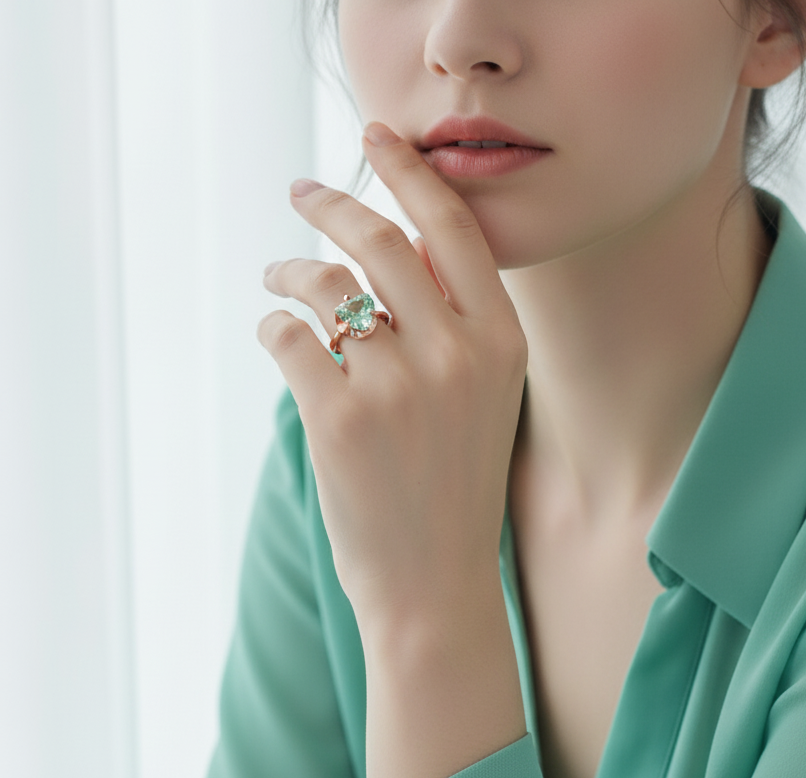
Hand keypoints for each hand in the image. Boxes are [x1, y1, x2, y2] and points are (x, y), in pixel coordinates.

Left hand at [257, 122, 528, 623]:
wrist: (436, 584)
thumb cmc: (456, 487)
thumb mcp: (485, 399)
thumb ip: (456, 324)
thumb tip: (392, 243)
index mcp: (502, 343)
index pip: (454, 228)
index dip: (412, 172)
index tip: (378, 137)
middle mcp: (457, 354)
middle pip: (380, 238)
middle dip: (330, 202)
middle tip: (300, 192)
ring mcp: (397, 386)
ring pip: (322, 283)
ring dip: (289, 271)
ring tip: (277, 281)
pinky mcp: (338, 417)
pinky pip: (287, 336)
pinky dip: (274, 330)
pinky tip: (279, 342)